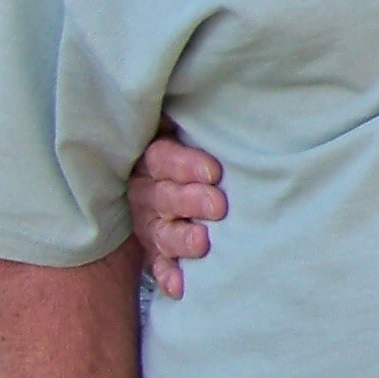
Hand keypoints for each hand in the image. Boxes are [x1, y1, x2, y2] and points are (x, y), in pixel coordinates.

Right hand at [130, 132, 225, 299]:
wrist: (191, 181)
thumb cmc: (201, 149)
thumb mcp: (194, 129)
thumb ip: (201, 121)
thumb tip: (233, 90)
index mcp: (153, 159)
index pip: (161, 158)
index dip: (184, 164)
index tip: (214, 171)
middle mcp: (146, 190)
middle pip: (161, 196)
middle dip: (189, 200)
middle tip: (219, 205)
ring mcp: (148, 222)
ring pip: (159, 231)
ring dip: (179, 238)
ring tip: (204, 243)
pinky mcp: (156, 250)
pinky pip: (157, 264)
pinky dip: (168, 275)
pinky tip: (180, 287)